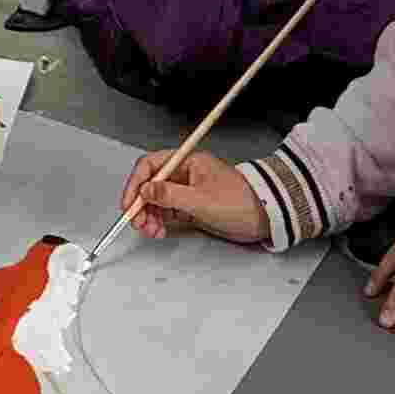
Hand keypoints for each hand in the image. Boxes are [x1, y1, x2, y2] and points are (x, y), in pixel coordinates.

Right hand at [121, 148, 270, 244]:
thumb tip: (146, 190)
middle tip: (138, 222)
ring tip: (149, 230)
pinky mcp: (190, 207)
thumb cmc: (241, 201)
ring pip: (156, 200)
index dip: (136, 184)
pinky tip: (158, 231)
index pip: (150, 166)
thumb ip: (170, 195)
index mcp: (188, 162)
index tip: (130, 204)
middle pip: (150, 184)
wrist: (264, 217)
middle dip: (140, 204)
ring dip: (148, 215)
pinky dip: (158, 222)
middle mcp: (185, 174)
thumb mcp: (201, 199)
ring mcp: (187, 191)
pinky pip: (166, 212)